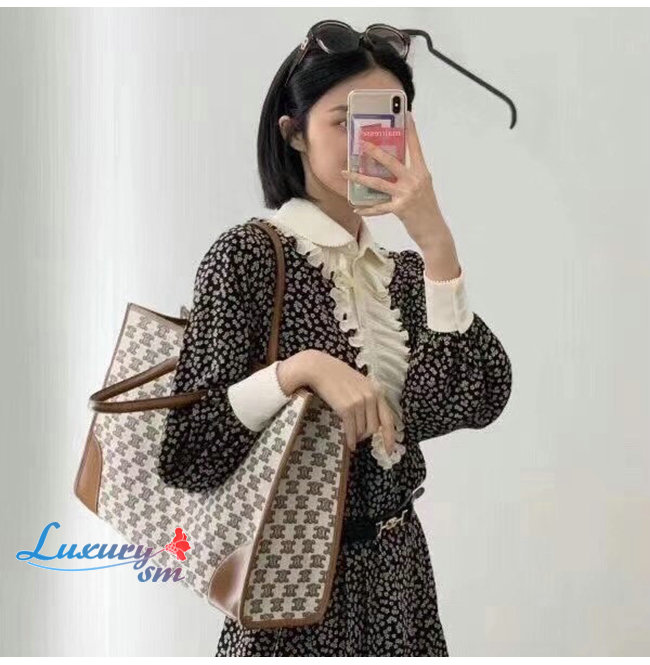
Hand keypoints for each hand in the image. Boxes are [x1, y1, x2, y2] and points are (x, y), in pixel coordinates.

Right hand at [278, 350, 395, 454]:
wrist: (319, 368)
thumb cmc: (337, 376)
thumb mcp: (360, 384)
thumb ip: (369, 399)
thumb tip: (373, 424)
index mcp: (377, 391)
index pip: (388, 419)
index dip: (390, 437)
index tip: (390, 450)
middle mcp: (371, 397)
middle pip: (374, 428)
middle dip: (366, 435)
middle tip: (358, 437)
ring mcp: (359, 402)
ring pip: (362, 431)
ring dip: (357, 437)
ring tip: (350, 436)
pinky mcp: (346, 408)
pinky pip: (351, 430)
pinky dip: (350, 440)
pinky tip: (349, 444)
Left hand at [341, 111, 448, 249]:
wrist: (434, 231)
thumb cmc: (426, 209)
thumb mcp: (422, 188)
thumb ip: (410, 176)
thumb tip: (392, 169)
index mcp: (421, 172)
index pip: (416, 147)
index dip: (411, 131)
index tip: (406, 114)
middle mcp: (415, 180)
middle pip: (391, 161)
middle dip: (375, 151)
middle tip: (362, 142)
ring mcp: (407, 194)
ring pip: (379, 183)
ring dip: (360, 178)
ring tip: (346, 173)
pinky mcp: (401, 208)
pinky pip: (379, 207)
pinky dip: (367, 209)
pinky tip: (357, 208)